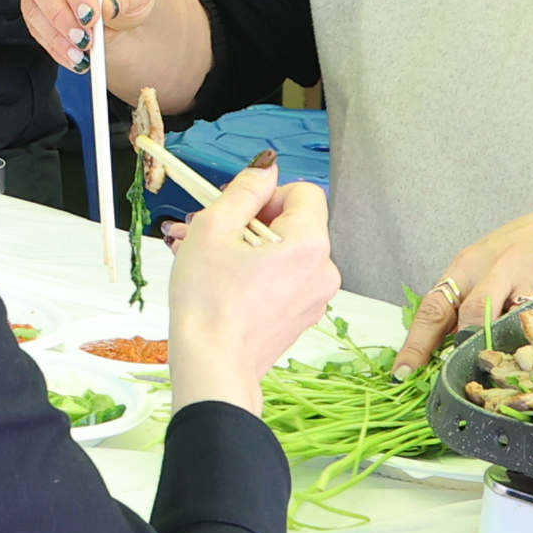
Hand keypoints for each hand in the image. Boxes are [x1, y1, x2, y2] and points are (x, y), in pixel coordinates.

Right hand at [13, 0, 212, 112]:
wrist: (121, 2)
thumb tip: (105, 7)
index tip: (91, 17)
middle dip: (61, 15)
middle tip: (83, 40)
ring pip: (33, 6)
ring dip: (55, 36)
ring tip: (80, 56)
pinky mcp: (32, 3)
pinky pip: (34, 26)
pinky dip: (53, 45)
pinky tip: (73, 59)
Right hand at [163, 160, 338, 418]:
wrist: (213, 364)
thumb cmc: (208, 301)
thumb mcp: (214, 228)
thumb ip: (244, 191)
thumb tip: (266, 169)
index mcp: (309, 243)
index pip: (304, 192)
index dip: (269, 194)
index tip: (239, 212)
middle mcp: (323, 269)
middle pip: (295, 223)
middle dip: (254, 223)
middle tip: (215, 236)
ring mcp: (316, 297)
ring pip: (287, 253)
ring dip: (252, 249)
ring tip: (213, 262)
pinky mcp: (302, 316)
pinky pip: (286, 280)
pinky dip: (260, 275)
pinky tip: (227, 285)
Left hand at [394, 200, 532, 371]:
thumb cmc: (531, 248)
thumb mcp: (491, 264)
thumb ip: (471, 298)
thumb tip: (444, 348)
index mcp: (468, 264)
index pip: (434, 307)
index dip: (418, 344)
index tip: (403, 374)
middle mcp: (495, 265)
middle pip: (472, 318)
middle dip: (469, 352)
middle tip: (473, 378)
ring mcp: (532, 270)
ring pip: (511, 320)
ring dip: (509, 349)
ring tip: (513, 371)